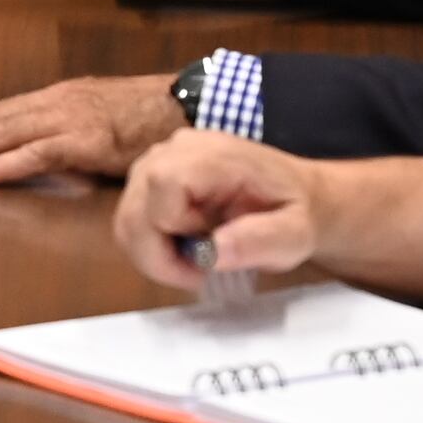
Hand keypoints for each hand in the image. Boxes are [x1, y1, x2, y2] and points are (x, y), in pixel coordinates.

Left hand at [0, 72, 184, 187]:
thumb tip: (38, 160)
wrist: (191, 105)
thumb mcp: (98, 127)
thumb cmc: (149, 120)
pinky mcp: (85, 139)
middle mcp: (53, 104)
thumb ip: (66, 140)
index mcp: (53, 101)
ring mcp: (67, 118)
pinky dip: (0, 166)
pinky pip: (34, 154)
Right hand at [109, 128, 329, 293]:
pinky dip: (149, 244)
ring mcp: (156, 160)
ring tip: (193, 260)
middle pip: (134, 208)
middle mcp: (174, 150)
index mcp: (213, 155)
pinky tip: (182, 248)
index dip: (177, 231)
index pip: (163, 185)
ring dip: (152, 253)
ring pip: (125, 218)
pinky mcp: (149, 176)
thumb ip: (260, 241)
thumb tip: (211, 253)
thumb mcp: (295, 235)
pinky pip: (130, 217)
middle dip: (158, 255)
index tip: (209, 256)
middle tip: (198, 273)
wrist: (297, 196)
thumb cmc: (297, 214)